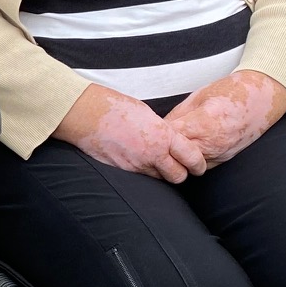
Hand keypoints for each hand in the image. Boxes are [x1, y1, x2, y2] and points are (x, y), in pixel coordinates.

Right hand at [52, 83, 208, 183]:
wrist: (87, 115)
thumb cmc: (115, 107)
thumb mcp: (148, 114)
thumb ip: (161, 130)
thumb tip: (167, 138)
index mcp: (163, 136)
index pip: (192, 158)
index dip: (198, 165)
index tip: (199, 166)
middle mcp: (153, 153)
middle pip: (178, 177)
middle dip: (180, 174)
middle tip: (179, 168)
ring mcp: (136, 164)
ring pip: (158, 179)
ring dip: (160, 173)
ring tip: (155, 163)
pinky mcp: (122, 170)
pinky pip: (139, 176)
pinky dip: (142, 171)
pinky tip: (136, 161)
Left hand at [162, 71, 285, 165]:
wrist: (264, 97)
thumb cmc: (232, 91)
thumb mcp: (199, 97)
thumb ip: (178, 115)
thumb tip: (159, 127)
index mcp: (204, 124)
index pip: (170, 138)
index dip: (156, 134)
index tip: (147, 131)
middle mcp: (213, 144)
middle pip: (176, 156)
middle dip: (163, 149)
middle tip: (153, 141)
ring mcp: (220, 154)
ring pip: (187, 165)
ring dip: (176, 157)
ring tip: (169, 145)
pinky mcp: (225, 159)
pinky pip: (201, 165)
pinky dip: (190, 160)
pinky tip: (186, 148)